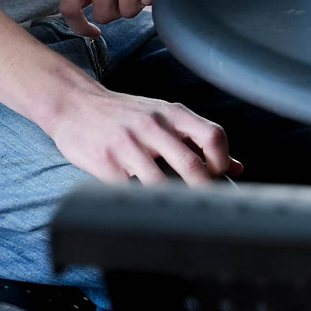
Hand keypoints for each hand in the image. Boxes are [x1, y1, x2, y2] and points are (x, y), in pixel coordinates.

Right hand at [41, 81, 239, 184]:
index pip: (213, 136)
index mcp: (173, 114)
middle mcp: (153, 126)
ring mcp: (128, 144)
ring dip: (172, 200)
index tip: (220, 176)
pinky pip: (129, 190)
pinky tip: (142, 202)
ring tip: (174, 205)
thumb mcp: (165, 117)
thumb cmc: (125, 114)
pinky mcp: (105, 163)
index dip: (222, 161)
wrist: (75, 104)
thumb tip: (236, 166)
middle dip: (203, 189)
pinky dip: (140, 201)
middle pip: (192, 165)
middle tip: (202, 201)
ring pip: (161, 183)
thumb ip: (198, 139)